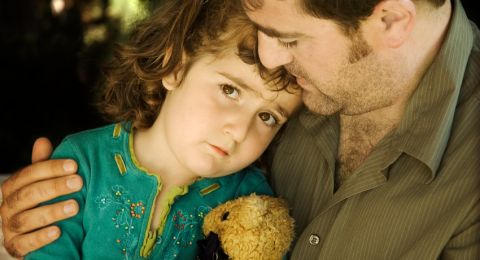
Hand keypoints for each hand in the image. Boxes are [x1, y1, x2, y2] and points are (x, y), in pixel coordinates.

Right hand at [0, 137, 82, 257]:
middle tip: (78, 183)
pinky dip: (41, 238)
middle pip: (27, 195)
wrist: (39, 239)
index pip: (27, 175)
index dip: (50, 168)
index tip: (74, 165)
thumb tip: (42, 140)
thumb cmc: (42, 204)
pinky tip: (58, 232)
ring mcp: (10, 229)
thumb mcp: (43, 184)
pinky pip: (25, 244)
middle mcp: (7, 207)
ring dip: (51, 211)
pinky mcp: (16, 248)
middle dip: (54, 187)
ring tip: (75, 206)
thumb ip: (43, 166)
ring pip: (26, 219)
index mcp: (13, 188)